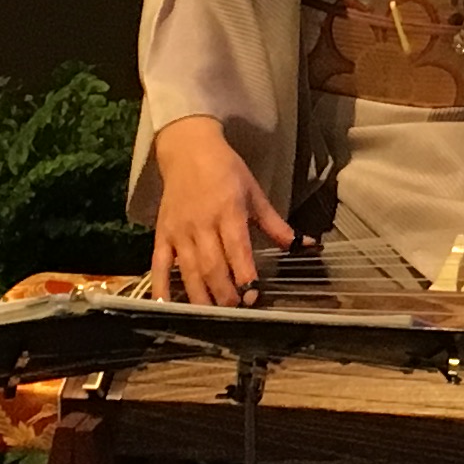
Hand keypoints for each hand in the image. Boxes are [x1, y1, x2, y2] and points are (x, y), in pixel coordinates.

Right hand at [147, 115, 296, 304]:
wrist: (188, 148)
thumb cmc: (225, 169)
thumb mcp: (254, 192)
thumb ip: (276, 224)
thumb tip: (304, 244)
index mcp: (229, 211)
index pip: (237, 250)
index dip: (245, 276)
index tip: (255, 296)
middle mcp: (202, 224)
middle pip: (213, 266)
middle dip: (225, 293)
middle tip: (237, 310)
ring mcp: (179, 231)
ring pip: (189, 270)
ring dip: (201, 296)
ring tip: (213, 314)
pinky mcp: (162, 234)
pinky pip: (159, 265)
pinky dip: (161, 287)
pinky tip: (167, 306)